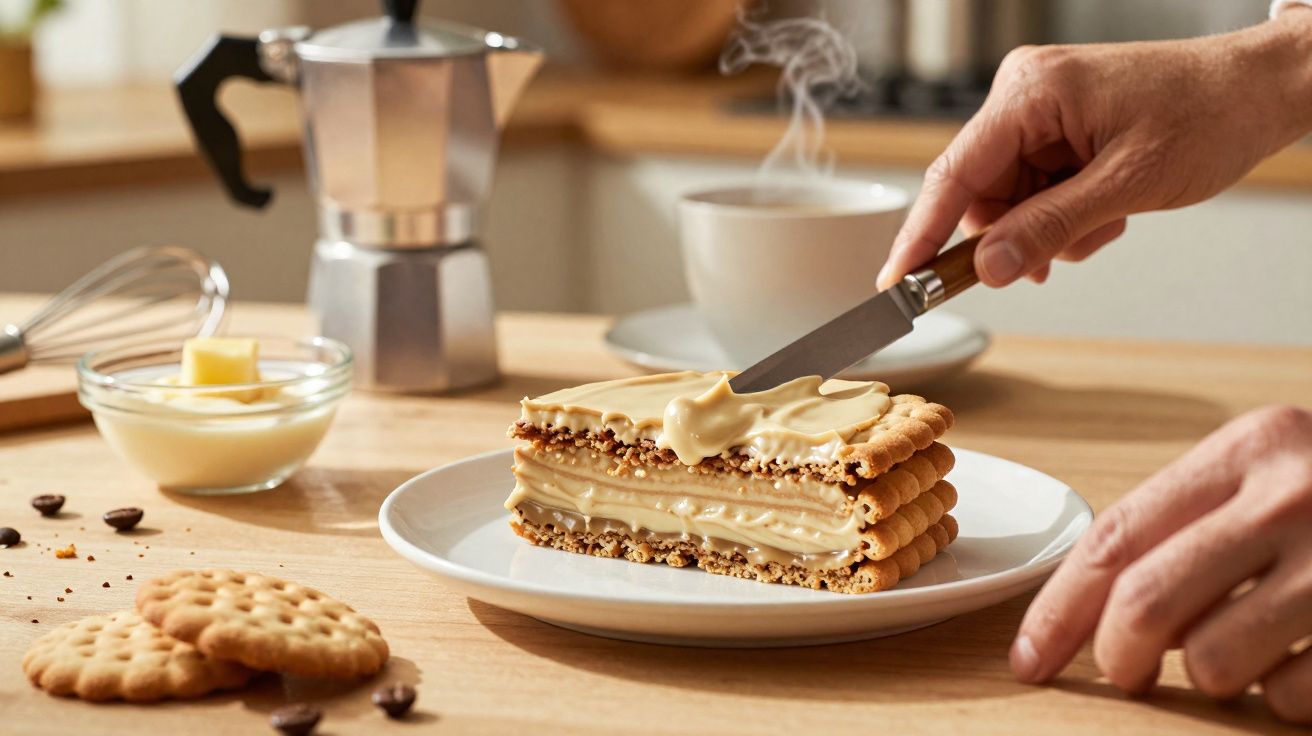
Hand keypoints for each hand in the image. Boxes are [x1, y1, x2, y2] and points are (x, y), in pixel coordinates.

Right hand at [878, 9, 1311, 289]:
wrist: (1259, 91)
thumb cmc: (1208, 115)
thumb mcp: (1128, 184)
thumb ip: (1051, 228)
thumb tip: (989, 268)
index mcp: (1031, 92)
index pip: (955, 172)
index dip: (922, 232)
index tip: (897, 282)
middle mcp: (1024, 96)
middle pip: (980, 192)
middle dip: (1012, 237)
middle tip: (1048, 266)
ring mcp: (1038, 113)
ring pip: (1008, 200)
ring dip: (1046, 230)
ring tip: (1101, 225)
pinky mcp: (1056, 130)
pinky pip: (1033, 191)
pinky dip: (1062, 216)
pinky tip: (1103, 213)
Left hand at [1010, 405, 1311, 722]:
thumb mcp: (1272, 473)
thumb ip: (1189, 520)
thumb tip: (1091, 610)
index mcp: (1250, 447)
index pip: (1115, 538)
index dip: (1058, 610)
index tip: (1029, 661)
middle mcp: (1298, 493)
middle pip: (1149, 603)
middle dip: (1118, 655)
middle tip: (1124, 672)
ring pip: (1216, 659)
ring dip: (1213, 676)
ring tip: (1243, 651)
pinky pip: (1293, 694)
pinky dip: (1283, 697)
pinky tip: (1304, 662)